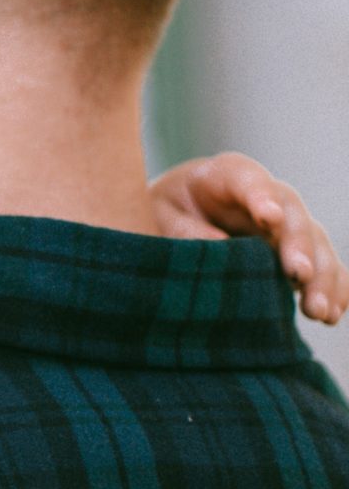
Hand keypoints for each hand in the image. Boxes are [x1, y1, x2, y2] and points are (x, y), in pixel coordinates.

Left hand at [150, 152, 344, 322]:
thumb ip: (183, 228)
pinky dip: (333, 289)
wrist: (178, 215)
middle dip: (298, 246)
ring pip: (316, 246)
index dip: (261, 196)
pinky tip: (332, 314)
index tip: (268, 217)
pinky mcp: (299, 253)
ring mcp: (288, 226)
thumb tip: (220, 246)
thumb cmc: (166, 210)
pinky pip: (325, 269)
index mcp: (228, 175)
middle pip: (292, 217)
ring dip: (321, 278)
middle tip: (297, 274)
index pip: (249, 180)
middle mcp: (269, 196)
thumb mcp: (158, 213)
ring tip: (318, 310)